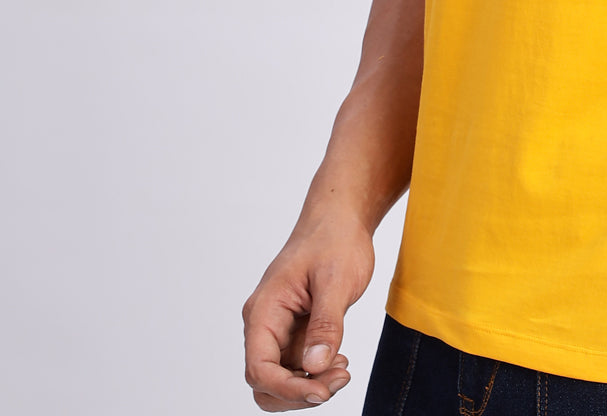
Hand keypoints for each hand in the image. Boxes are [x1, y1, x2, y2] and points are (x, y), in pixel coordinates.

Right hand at [242, 210, 374, 409]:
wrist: (341, 218)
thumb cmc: (334, 239)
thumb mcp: (335, 280)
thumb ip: (325, 324)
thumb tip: (315, 365)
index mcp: (264, 310)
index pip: (259, 368)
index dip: (287, 388)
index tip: (321, 392)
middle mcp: (265, 324)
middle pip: (265, 382)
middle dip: (298, 393)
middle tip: (338, 381)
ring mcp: (280, 330)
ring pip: (282, 378)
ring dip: (310, 385)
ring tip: (343, 371)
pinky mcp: (297, 331)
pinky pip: (298, 366)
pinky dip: (317, 373)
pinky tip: (340, 361)